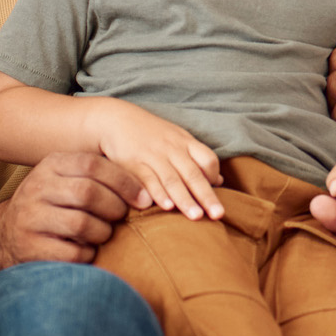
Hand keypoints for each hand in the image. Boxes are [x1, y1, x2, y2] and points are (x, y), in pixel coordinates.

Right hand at [0, 152, 150, 270]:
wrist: (8, 235)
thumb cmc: (53, 205)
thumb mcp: (67, 181)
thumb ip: (98, 178)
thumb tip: (146, 191)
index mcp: (50, 166)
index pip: (92, 165)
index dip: (124, 181)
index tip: (143, 199)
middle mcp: (36, 188)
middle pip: (88, 193)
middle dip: (114, 208)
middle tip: (121, 217)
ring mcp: (30, 219)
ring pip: (82, 224)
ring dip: (103, 233)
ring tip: (103, 234)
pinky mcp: (31, 248)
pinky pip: (74, 252)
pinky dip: (89, 254)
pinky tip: (87, 250)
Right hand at [93, 100, 222, 221]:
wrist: (115, 119)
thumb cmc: (150, 134)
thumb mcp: (177, 140)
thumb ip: (197, 159)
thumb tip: (220, 181)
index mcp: (185, 142)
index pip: (208, 159)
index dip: (214, 177)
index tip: (216, 193)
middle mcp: (171, 149)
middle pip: (193, 174)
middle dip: (206, 196)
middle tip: (217, 215)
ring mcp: (152, 155)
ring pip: (172, 179)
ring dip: (184, 199)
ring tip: (195, 216)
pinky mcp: (133, 163)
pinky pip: (148, 179)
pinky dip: (157, 193)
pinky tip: (166, 207)